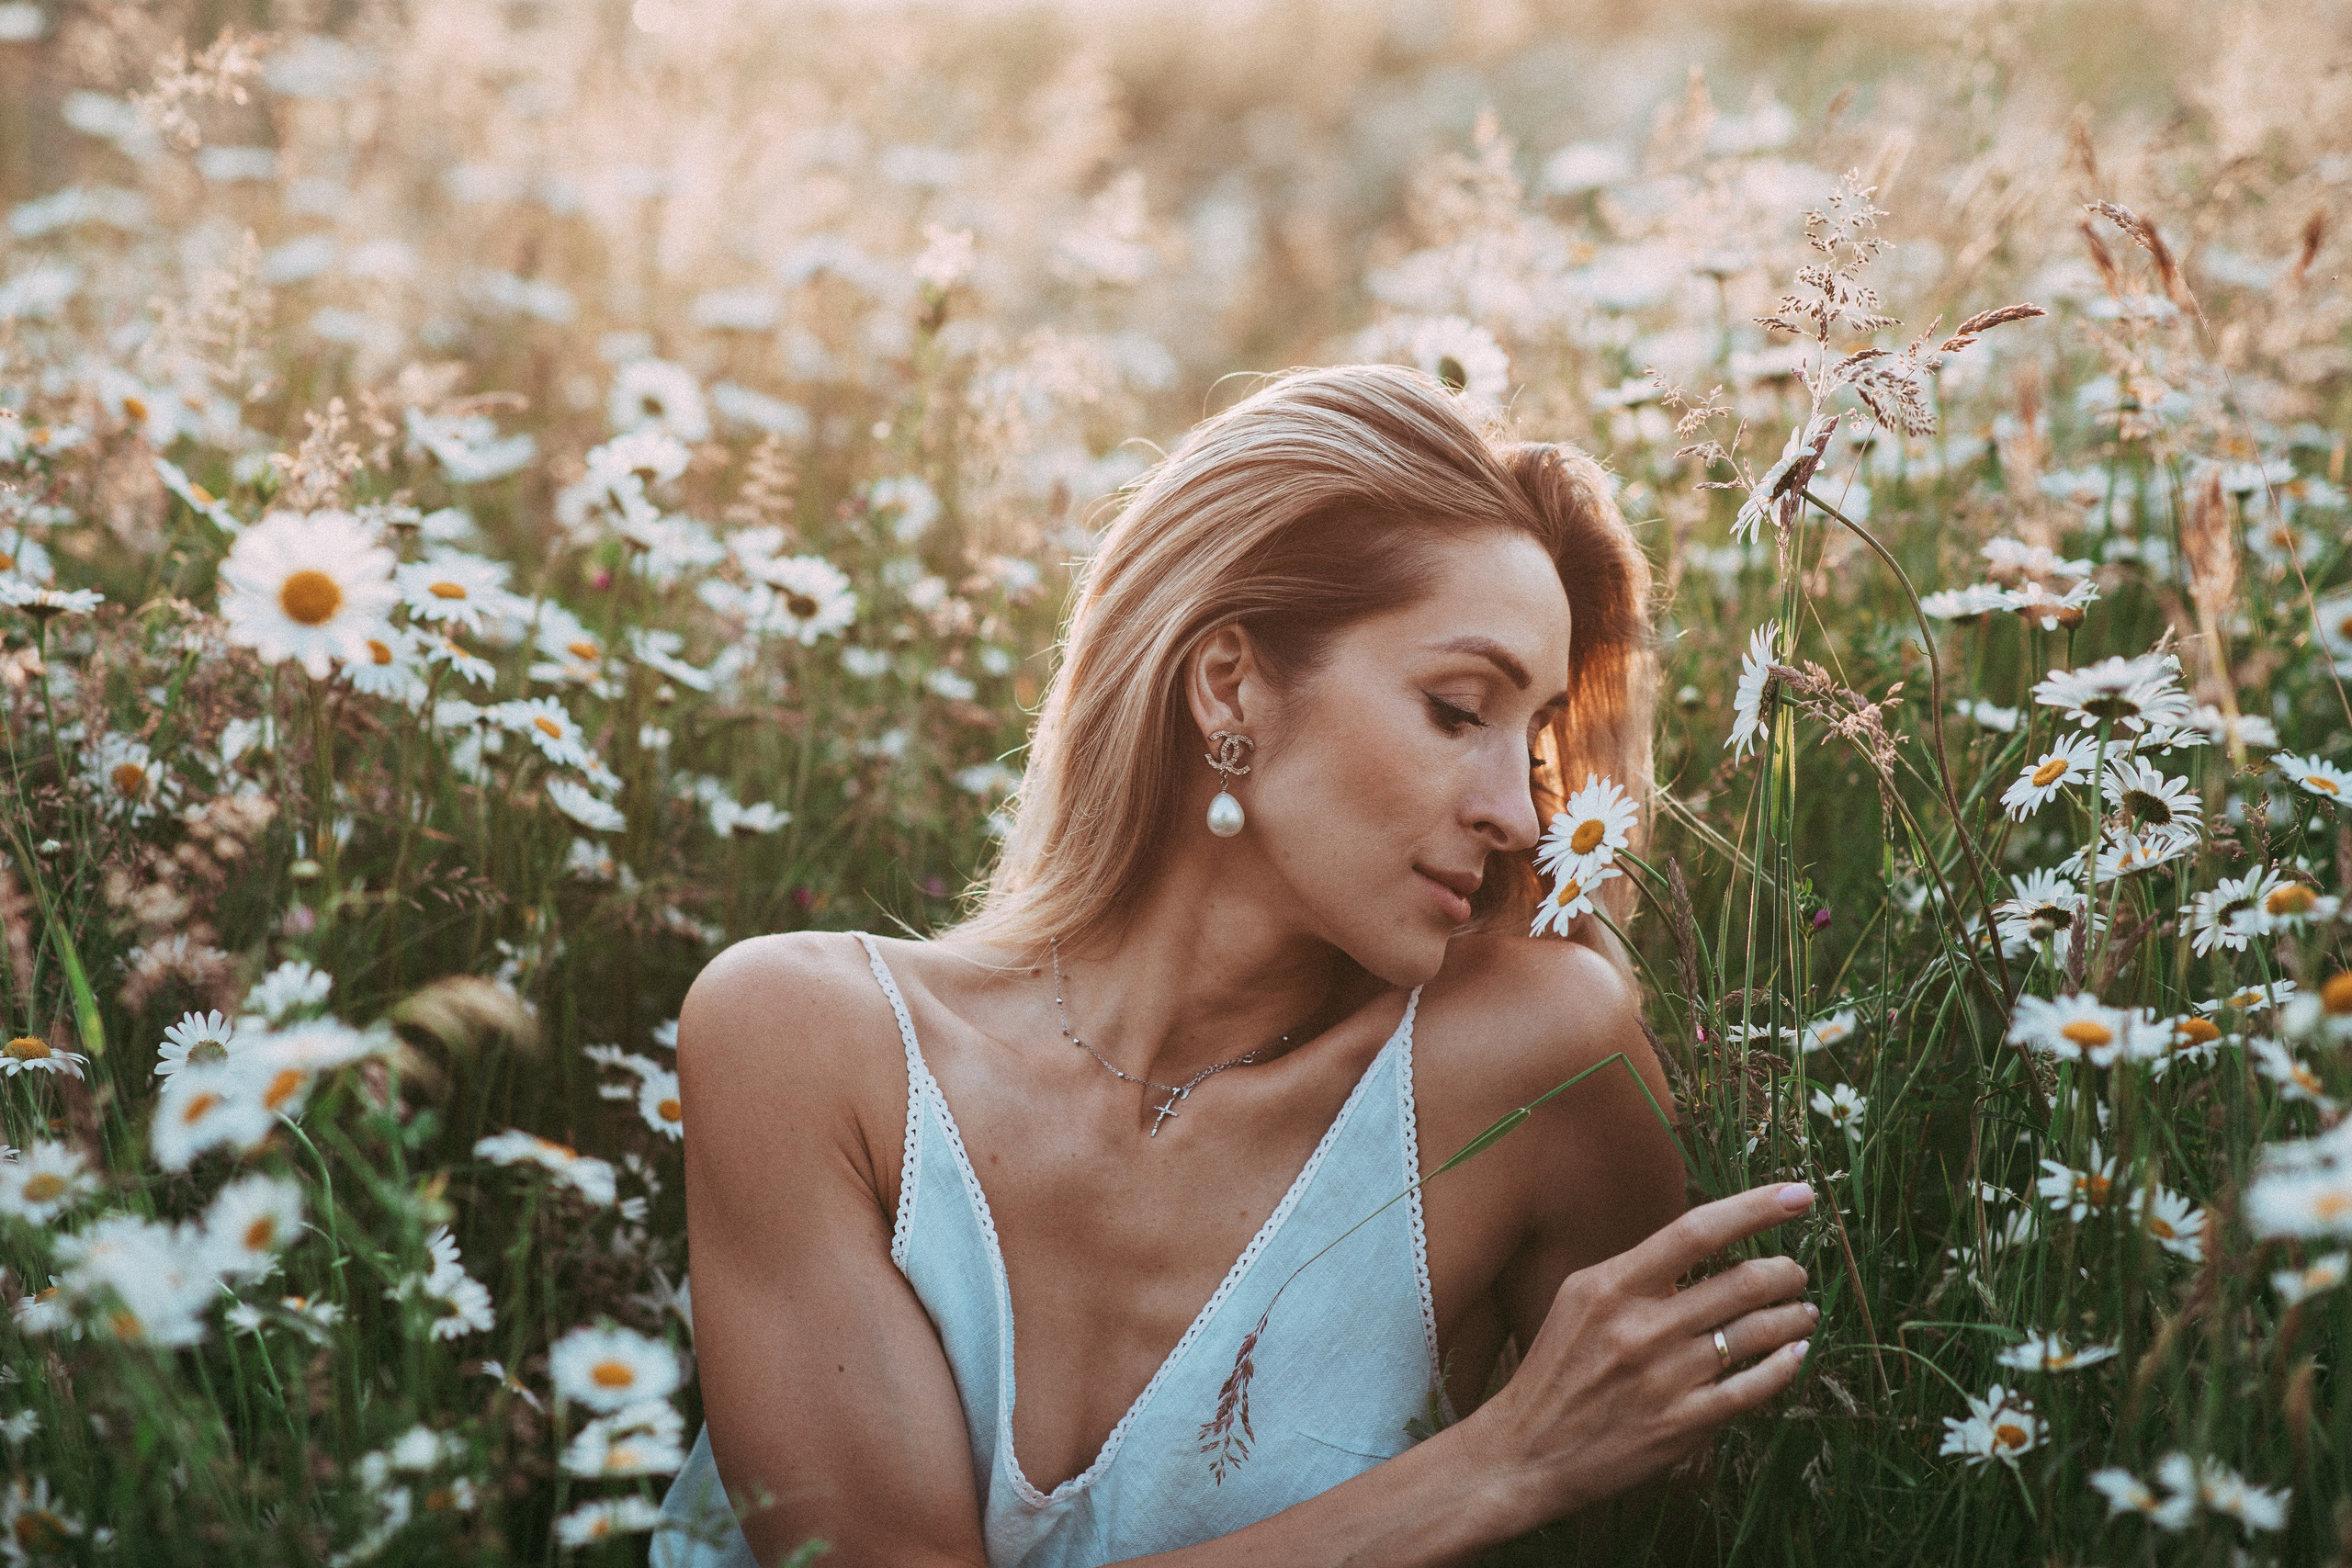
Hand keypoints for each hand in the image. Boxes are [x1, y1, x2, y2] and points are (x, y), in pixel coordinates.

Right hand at [1461, 1181, 1817, 1527]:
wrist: (1527, 1450)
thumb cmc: (1557, 1367)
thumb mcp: (1579, 1299)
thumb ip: (1637, 1270)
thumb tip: (1704, 1244)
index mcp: (1612, 1286)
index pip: (1696, 1231)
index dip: (1754, 1208)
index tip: (1796, 1194)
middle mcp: (1642, 1328)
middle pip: (1742, 1282)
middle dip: (1785, 1271)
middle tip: (1795, 1272)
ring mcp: (1666, 1378)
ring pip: (1757, 1333)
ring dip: (1793, 1317)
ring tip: (1803, 1312)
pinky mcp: (1683, 1425)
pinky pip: (1753, 1389)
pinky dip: (1785, 1366)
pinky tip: (1795, 1355)